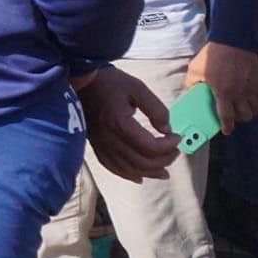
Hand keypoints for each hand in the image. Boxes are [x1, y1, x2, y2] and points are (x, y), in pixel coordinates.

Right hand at [77, 66, 180, 182]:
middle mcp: (109, 138)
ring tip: (164, 170)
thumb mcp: (138, 88)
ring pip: (129, 169)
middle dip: (164, 160)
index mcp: (120, 124)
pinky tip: (139, 177)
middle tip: (175, 151)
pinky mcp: (95, 144)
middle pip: (142, 162)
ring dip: (149, 172)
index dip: (169, 145)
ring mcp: (101, 144)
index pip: (150, 147)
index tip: (177, 136)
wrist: (80, 80)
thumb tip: (167, 129)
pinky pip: (112, 167)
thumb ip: (156, 109)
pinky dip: (128, 175)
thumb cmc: (109, 82)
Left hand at [186, 41, 257, 133]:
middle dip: (239, 118)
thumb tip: (191, 92)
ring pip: (256, 109)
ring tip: (243, 107)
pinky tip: (251, 97)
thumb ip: (192, 83)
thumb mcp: (195, 69)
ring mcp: (251, 87)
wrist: (232, 41)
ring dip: (250, 110)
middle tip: (233, 114)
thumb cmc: (212, 55)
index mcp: (222, 92)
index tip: (226, 130)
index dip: (227, 127)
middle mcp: (239, 93)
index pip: (227, 117)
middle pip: (245, 116)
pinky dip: (257, 100)